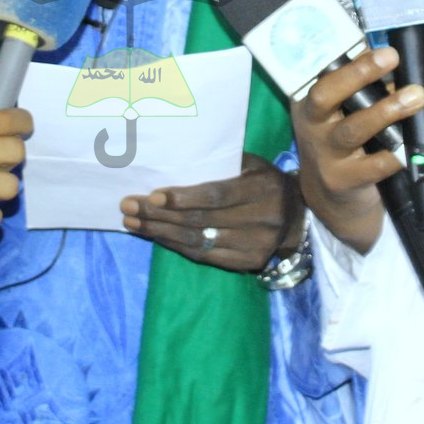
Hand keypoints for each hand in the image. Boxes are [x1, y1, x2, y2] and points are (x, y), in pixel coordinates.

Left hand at [121, 153, 301, 271]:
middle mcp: (262, 219)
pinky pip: (203, 256)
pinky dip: (175, 246)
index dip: (184, 198)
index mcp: (262, 188)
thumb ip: (220, 163)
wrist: (295, 215)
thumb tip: (172, 160)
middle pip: (201, 220)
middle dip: (159, 214)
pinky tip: (154, 236)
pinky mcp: (248, 263)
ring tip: (132, 222)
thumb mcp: (250, 163)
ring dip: (160, 232)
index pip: (217, 196)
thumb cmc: (263, 180)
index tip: (153, 196)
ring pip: (198, 240)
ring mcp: (256, 245)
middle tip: (128, 207)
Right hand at [291, 46, 423, 254]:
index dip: (345, 57)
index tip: (373, 42)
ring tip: (415, 96)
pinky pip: (373, 167)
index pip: (320, 72)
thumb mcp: (338, 113)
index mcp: (308, 101)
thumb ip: (359, 89)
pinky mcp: (343, 181)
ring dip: (386, 110)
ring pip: (353, 129)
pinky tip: (410, 148)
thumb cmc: (339, 142)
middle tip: (390, 56)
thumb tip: (391, 62)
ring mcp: (325, 155)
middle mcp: (311, 125)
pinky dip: (394, 155)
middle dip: (358, 73)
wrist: (331, 198)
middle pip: (325, 95)